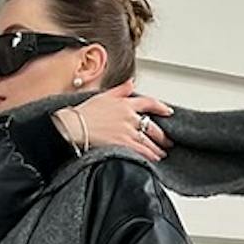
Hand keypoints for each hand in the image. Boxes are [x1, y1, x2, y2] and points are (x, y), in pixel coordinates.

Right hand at [54, 78, 173, 162]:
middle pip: (152, 126)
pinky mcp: (123, 144)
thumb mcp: (104, 95)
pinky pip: (141, 151)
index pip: (149, 103)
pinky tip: (153, 159)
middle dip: (162, 136)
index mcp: (125, 103)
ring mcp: (127, 131)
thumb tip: (131, 83)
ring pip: (148, 141)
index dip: (161, 107)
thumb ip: (120, 89)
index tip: (168, 112)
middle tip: (167, 141)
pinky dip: (149, 156)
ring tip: (161, 153)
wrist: (75, 125)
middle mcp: (129, 117)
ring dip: (157, 148)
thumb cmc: (85, 112)